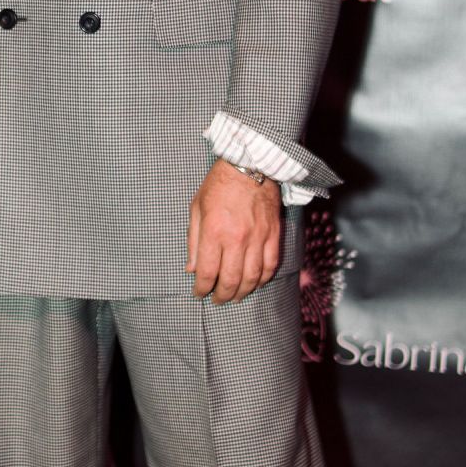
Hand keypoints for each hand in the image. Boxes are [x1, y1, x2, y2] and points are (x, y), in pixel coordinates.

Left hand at [186, 160, 281, 303]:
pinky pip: (271, 265)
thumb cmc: (219, 185)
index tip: (198, 293)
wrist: (250, 165)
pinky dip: (263, 279)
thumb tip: (191, 269)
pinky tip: (255, 284)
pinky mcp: (273, 235)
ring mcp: (258, 238)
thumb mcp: (196, 208)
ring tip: (235, 297)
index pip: (208, 272)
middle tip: (217, 300)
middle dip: (222, 296)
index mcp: (214, 232)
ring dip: (243, 292)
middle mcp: (237, 239)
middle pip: (231, 280)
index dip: (202, 289)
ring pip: (253, 278)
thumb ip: (193, 241)